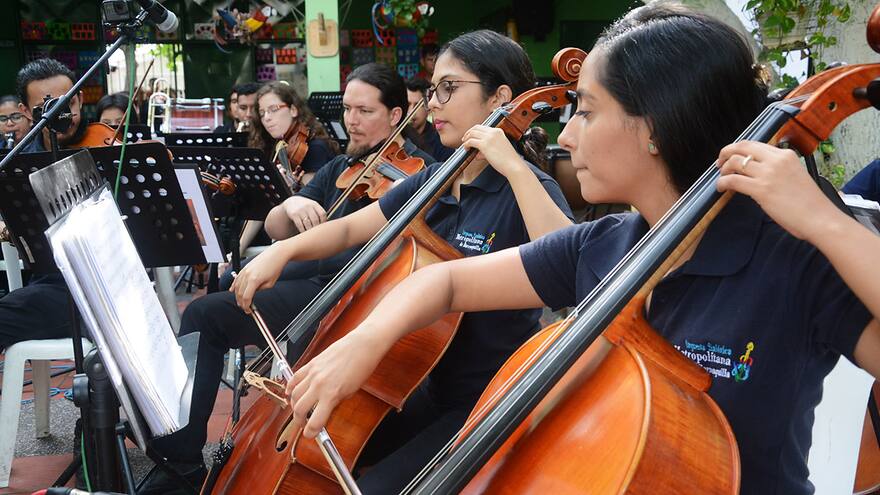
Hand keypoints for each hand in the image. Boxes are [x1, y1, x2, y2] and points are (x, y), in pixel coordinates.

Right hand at [230, 242, 291, 311]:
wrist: (276, 254)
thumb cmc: (275, 267)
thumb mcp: (270, 283)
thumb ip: (260, 290)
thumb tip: (254, 293)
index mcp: (254, 280)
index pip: (246, 297)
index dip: (246, 306)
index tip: (248, 310)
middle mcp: (247, 275)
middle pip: (239, 293)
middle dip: (241, 302)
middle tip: (244, 307)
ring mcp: (244, 270)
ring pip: (236, 286)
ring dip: (237, 295)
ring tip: (240, 301)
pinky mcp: (244, 268)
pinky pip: (236, 279)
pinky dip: (233, 286)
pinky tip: (231, 290)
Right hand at [282, 196, 326, 232]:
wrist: (291, 202)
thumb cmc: (306, 208)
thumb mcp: (313, 207)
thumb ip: (319, 214)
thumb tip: (327, 228)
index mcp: (315, 204)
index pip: (322, 214)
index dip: (324, 222)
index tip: (323, 228)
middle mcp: (308, 206)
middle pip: (315, 220)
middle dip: (317, 228)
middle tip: (317, 234)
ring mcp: (300, 210)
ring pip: (307, 223)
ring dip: (310, 230)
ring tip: (311, 235)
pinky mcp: (294, 214)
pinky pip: (300, 225)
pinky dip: (303, 230)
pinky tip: (304, 233)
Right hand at [285, 330, 386, 437]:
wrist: (362, 345)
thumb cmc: (361, 367)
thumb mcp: (351, 392)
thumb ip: (335, 402)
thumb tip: (325, 411)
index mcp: (331, 395)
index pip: (315, 421)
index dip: (310, 432)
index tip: (310, 434)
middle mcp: (319, 385)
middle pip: (299, 409)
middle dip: (299, 420)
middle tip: (303, 424)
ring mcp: (313, 374)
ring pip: (294, 395)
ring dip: (294, 405)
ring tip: (298, 410)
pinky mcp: (311, 364)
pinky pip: (294, 378)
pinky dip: (290, 387)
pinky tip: (290, 393)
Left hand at [462, 125, 525, 176]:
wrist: (513, 165)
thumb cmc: (508, 160)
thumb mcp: (498, 150)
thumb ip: (488, 149)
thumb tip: (478, 154)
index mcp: (498, 131)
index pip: (483, 127)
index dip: (475, 131)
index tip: (470, 137)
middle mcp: (493, 132)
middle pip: (476, 128)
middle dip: (468, 133)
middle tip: (464, 140)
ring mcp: (489, 137)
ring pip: (472, 133)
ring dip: (466, 139)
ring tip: (465, 146)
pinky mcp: (484, 145)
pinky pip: (470, 141)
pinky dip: (466, 145)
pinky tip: (466, 149)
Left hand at [716, 141, 844, 241]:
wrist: (820, 218)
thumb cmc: (810, 203)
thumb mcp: (795, 175)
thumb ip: (777, 170)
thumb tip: (756, 172)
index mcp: (786, 155)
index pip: (755, 145)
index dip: (738, 149)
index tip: (731, 156)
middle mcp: (776, 160)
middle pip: (742, 147)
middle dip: (726, 153)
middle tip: (720, 163)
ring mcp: (768, 174)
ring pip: (735, 162)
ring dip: (723, 169)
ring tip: (722, 178)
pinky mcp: (761, 189)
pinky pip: (733, 180)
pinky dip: (722, 182)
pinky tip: (721, 188)